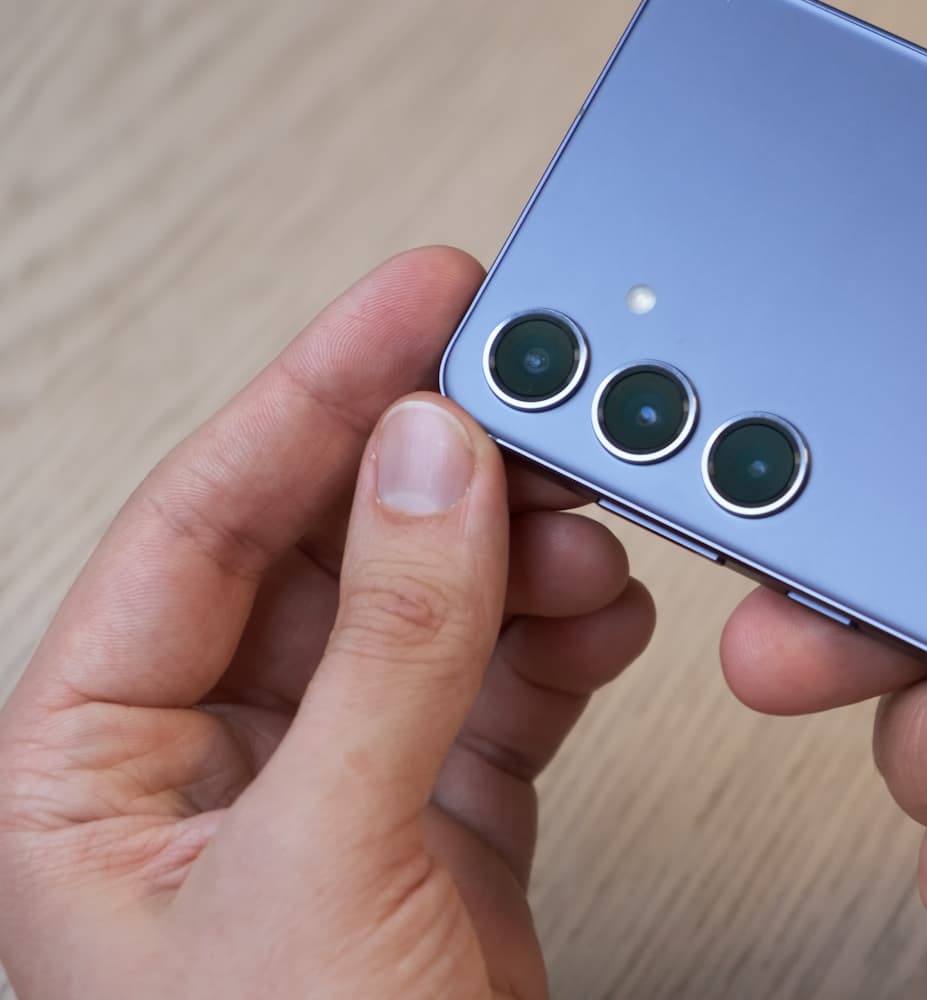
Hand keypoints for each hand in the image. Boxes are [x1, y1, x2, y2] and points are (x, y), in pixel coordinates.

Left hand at [0, 249, 650, 998]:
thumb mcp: (327, 859)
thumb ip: (392, 647)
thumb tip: (432, 459)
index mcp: (91, 761)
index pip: (203, 523)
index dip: (318, 391)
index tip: (426, 298)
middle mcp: (207, 762)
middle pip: (330, 548)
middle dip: (444, 474)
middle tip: (542, 395)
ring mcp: (334, 790)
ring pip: (430, 608)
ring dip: (521, 558)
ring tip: (592, 533)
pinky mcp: (438, 825)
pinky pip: (500, 687)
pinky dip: (564, 642)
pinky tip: (604, 615)